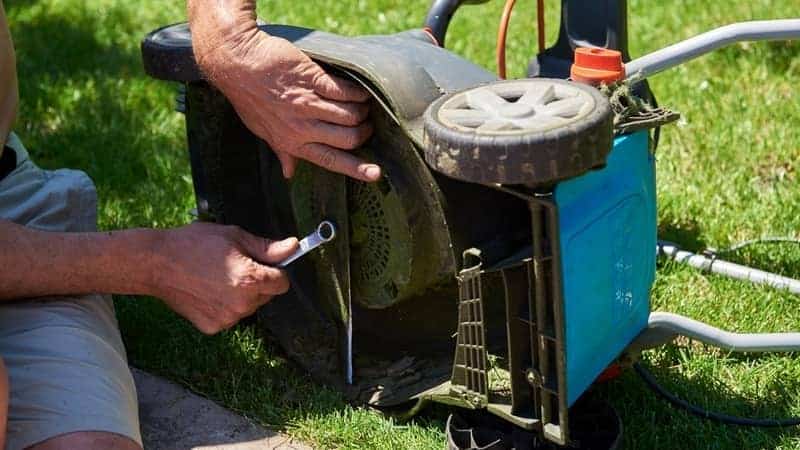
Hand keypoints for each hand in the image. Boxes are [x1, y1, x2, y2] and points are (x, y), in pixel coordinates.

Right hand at [152, 222, 298, 333]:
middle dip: (257, 282)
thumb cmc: (193, 244)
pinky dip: (224, 305)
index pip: (282, 283)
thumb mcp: (234, 237)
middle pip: (266, 295)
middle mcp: (242, 304)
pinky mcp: (213, 327)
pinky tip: (207, 290)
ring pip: (249, 306)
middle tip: (233, 266)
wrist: (156, 263)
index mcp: (250, 280)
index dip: (275, 270)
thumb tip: (293, 247)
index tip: (262, 263)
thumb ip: (267, 247)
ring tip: (217, 277)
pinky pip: (230, 316)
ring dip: (241, 294)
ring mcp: (227, 318)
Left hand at [196, 28, 379, 181]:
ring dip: (363, 111)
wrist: (237, 62)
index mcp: (292, 143)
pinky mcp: (312, 80)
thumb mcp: (262, 131)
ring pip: (350, 115)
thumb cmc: (248, 97)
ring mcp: (308, 103)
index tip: (376, 174)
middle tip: (366, 125)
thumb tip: (289, 174)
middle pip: (348, 138)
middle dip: (364, 133)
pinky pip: (345, 91)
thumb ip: (281, 152)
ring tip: (364, 105)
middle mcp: (303, 127)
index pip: (330, 161)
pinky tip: (361, 91)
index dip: (356, 168)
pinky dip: (357, 92)